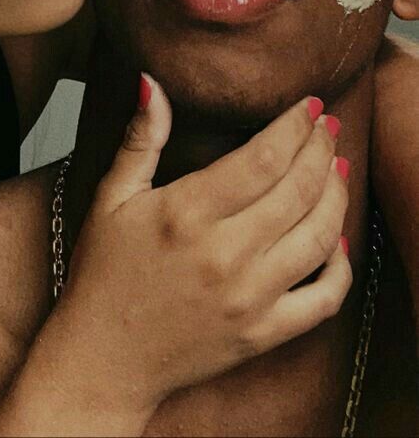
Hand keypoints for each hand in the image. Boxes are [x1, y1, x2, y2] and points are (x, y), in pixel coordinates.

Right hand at [59, 77, 350, 417]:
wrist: (102, 360)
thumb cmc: (103, 275)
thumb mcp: (111, 197)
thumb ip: (140, 138)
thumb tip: (152, 82)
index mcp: (186, 212)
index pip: (263, 157)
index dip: (295, 126)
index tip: (309, 105)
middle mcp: (224, 254)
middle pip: (299, 189)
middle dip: (322, 149)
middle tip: (328, 127)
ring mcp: (248, 298)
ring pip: (319, 236)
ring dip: (337, 195)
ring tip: (337, 168)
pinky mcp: (262, 334)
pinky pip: (324, 299)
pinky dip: (340, 266)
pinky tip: (335, 238)